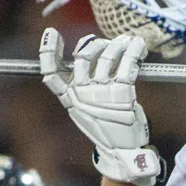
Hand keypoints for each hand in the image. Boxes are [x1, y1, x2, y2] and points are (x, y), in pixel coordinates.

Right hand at [39, 30, 161, 184]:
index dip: (48, 51)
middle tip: (106, 44)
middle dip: (94, 44)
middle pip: (82, 56)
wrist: (123, 152)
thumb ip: (77, 90)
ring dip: (117, 45)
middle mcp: (82, 94)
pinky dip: (133, 50)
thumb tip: (81, 60)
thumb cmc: (105, 129)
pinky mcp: (123, 93)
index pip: (51, 72)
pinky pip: (127, 64)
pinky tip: (137, 45)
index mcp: (70, 99)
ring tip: (125, 42)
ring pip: (106, 56)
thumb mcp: (83, 112)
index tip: (52, 33)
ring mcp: (102, 93)